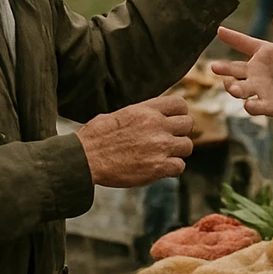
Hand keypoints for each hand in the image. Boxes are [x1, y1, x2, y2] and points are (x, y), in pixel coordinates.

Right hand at [76, 96, 194, 187]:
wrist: (84, 158)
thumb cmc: (96, 137)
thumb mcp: (120, 114)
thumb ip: (142, 113)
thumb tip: (153, 114)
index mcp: (147, 110)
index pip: (180, 104)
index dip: (180, 114)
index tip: (173, 122)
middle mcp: (157, 125)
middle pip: (188, 124)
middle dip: (180, 133)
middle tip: (169, 141)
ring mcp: (160, 146)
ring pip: (187, 146)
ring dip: (177, 152)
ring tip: (163, 156)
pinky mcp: (158, 167)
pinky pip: (180, 166)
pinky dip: (172, 169)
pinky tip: (160, 169)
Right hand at [213, 12, 272, 136]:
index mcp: (259, 55)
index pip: (244, 43)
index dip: (232, 37)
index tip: (220, 30)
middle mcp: (254, 72)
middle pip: (235, 69)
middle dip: (224, 69)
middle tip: (214, 67)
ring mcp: (258, 89)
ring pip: (241, 88)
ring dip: (234, 88)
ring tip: (232, 87)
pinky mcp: (266, 105)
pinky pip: (256, 106)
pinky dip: (252, 107)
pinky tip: (248, 105)